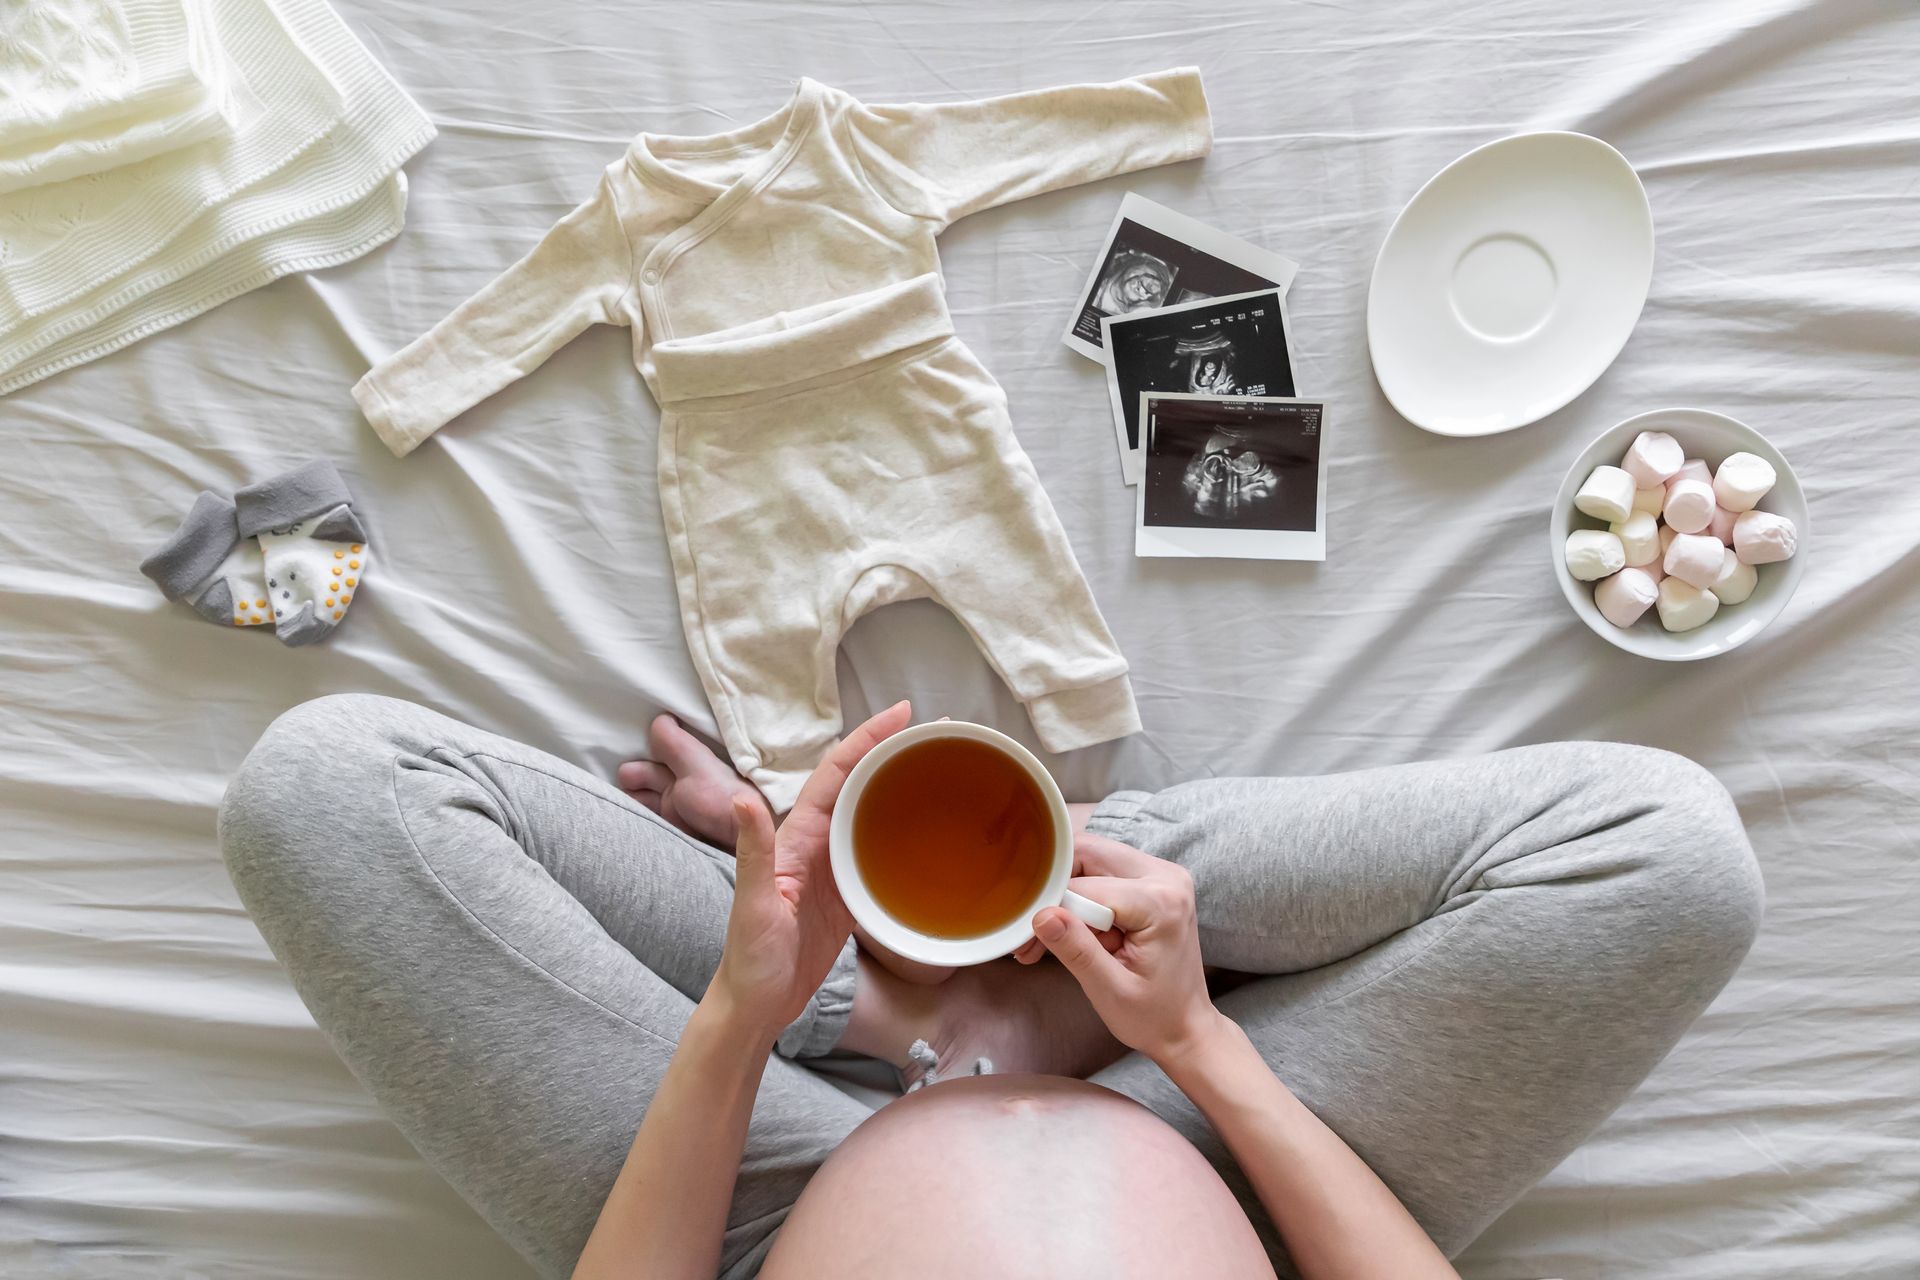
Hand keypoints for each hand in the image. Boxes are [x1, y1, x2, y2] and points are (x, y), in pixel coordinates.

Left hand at [706, 701, 911, 1036]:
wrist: (757, 1003)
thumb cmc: (750, 956)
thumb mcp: (752, 903)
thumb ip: (752, 851)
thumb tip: (741, 798)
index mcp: (797, 836)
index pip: (837, 773)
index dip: (868, 738)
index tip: (903, 714)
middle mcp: (817, 842)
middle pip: (861, 783)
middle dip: (895, 752)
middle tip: (940, 733)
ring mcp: (834, 867)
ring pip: (874, 814)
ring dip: (903, 788)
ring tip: (944, 768)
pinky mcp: (849, 894)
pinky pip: (881, 854)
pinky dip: (905, 835)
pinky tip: (932, 834)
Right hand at [1025, 833, 1223, 1065]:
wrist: (1185, 1026)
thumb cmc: (1153, 1016)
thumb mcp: (1109, 990)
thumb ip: (1076, 950)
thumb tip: (1041, 915)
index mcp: (1161, 901)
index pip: (1084, 885)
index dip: (1053, 910)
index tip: (1031, 944)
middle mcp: (1166, 875)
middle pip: (1087, 853)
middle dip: (1056, 891)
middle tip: (1037, 936)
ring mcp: (1162, 873)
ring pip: (1091, 857)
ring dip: (1067, 894)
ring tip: (1054, 939)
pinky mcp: (1153, 879)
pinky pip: (1102, 870)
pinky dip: (1082, 896)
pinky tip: (1075, 931)